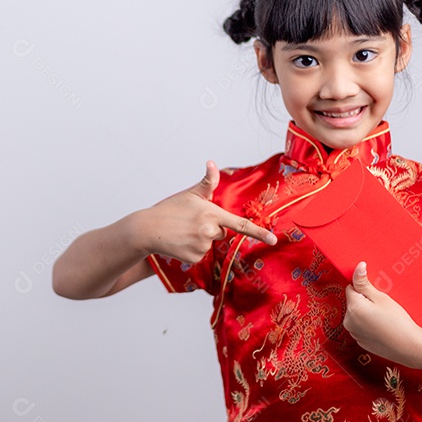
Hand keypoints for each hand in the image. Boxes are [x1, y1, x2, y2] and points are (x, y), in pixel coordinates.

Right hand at [136, 160, 277, 263]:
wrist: (147, 229)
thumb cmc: (169, 209)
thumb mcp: (190, 194)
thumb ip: (208, 182)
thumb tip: (212, 163)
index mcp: (212, 213)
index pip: (240, 224)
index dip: (259, 232)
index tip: (274, 239)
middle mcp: (209, 231)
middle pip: (221, 232)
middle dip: (211, 227)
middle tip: (191, 222)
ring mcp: (202, 246)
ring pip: (210, 243)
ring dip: (201, 239)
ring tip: (183, 232)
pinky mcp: (194, 258)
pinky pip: (201, 254)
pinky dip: (193, 249)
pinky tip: (181, 242)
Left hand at [343, 261, 421, 365]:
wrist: (408, 347)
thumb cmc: (397, 321)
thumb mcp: (381, 298)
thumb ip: (364, 283)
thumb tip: (357, 267)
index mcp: (353, 307)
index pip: (350, 288)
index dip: (363, 288)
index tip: (376, 292)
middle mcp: (348, 321)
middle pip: (353, 302)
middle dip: (365, 300)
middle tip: (382, 305)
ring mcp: (353, 333)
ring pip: (357, 315)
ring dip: (366, 313)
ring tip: (384, 317)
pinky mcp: (360, 341)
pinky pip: (361, 327)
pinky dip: (369, 324)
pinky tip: (383, 326)